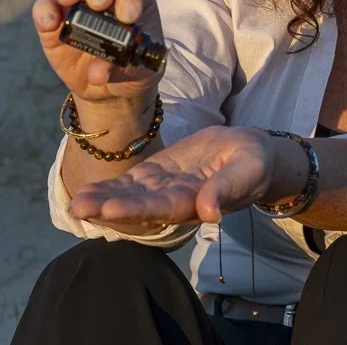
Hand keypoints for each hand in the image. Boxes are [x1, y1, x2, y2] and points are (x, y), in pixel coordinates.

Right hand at [32, 0, 164, 103]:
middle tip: (100, 3)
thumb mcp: (135, 65)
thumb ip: (119, 63)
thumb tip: (97, 72)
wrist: (111, 83)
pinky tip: (52, 23)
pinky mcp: (52, 17)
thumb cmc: (131, 62)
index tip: (129, 16)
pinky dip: (45, 10)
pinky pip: (43, 4)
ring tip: (71, 0)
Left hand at [69, 126, 279, 225]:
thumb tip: (210, 212)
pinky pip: (132, 183)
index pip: (160, 209)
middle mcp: (174, 202)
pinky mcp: (159, 174)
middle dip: (108, 208)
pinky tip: (87, 190)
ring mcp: (164, 189)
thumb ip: (226, 189)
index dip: (134, 209)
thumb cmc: (252, 163)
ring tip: (76, 202)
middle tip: (80, 207)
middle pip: (137, 209)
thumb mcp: (246, 171)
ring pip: (129, 198)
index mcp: (195, 202)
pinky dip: (110, 187)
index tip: (109, 208)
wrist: (250, 153)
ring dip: (102, 200)